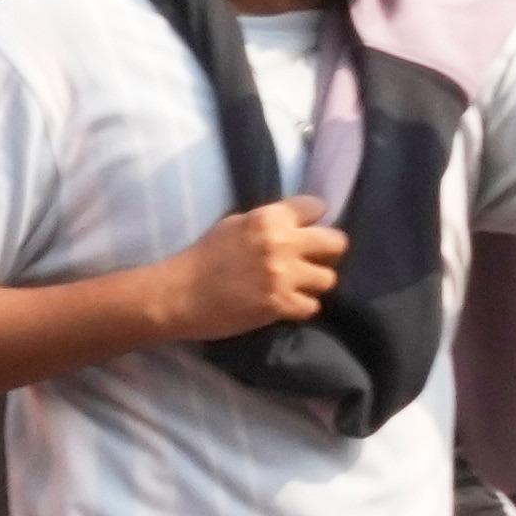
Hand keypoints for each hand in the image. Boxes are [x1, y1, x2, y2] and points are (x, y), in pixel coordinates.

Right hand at [149, 200, 349, 336]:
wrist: (179, 294)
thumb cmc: (202, 257)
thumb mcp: (234, 225)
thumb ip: (267, 223)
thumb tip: (295, 225)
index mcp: (269, 218)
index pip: (317, 206)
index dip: (313, 220)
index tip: (305, 231)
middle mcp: (282, 243)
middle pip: (336, 243)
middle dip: (327, 252)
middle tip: (311, 262)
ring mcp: (283, 276)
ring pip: (328, 278)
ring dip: (314, 284)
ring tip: (297, 287)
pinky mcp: (279, 305)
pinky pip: (312, 306)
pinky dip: (301, 308)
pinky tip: (286, 306)